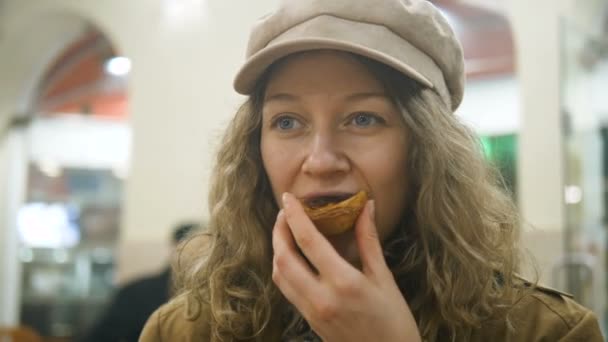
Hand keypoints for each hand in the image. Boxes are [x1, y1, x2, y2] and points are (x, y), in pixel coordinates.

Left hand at [272, 192, 420, 341]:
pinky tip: (292, 258)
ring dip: (277, 249)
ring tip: (285, 231)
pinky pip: (286, 290)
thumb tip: (366, 206)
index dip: (294, 216)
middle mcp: (321, 297)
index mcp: (343, 282)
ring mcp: (312, 311)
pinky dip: (282, 269)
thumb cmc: (394, 320)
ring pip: (279, 275)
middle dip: (278, 231)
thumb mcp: (384, 278)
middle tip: (284, 212)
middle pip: (283, 257)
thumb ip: (369, 240)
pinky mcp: (308, 320)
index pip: (308, 241)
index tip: (289, 198)